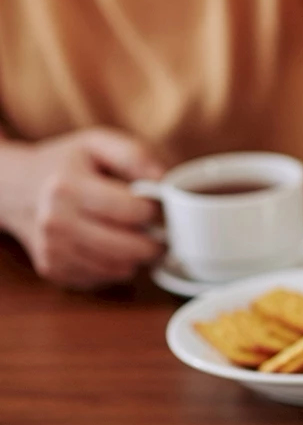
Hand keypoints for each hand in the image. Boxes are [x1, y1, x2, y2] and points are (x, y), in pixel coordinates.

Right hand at [0, 128, 164, 288]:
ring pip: (118, 269)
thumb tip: (166, 182)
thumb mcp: (97, 144)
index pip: (132, 211)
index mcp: (67, 187)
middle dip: (156, 242)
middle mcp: (55, 222)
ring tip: (141, 239)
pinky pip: (102, 280)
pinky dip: (117, 267)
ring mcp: (51, 250)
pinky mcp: (52, 270)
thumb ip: (135, 156)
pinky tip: (115, 248)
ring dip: (139, 258)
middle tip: (163, 231)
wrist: (15, 187)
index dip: (157, 211)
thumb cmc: (65, 164)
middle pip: (128, 248)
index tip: (161, 206)